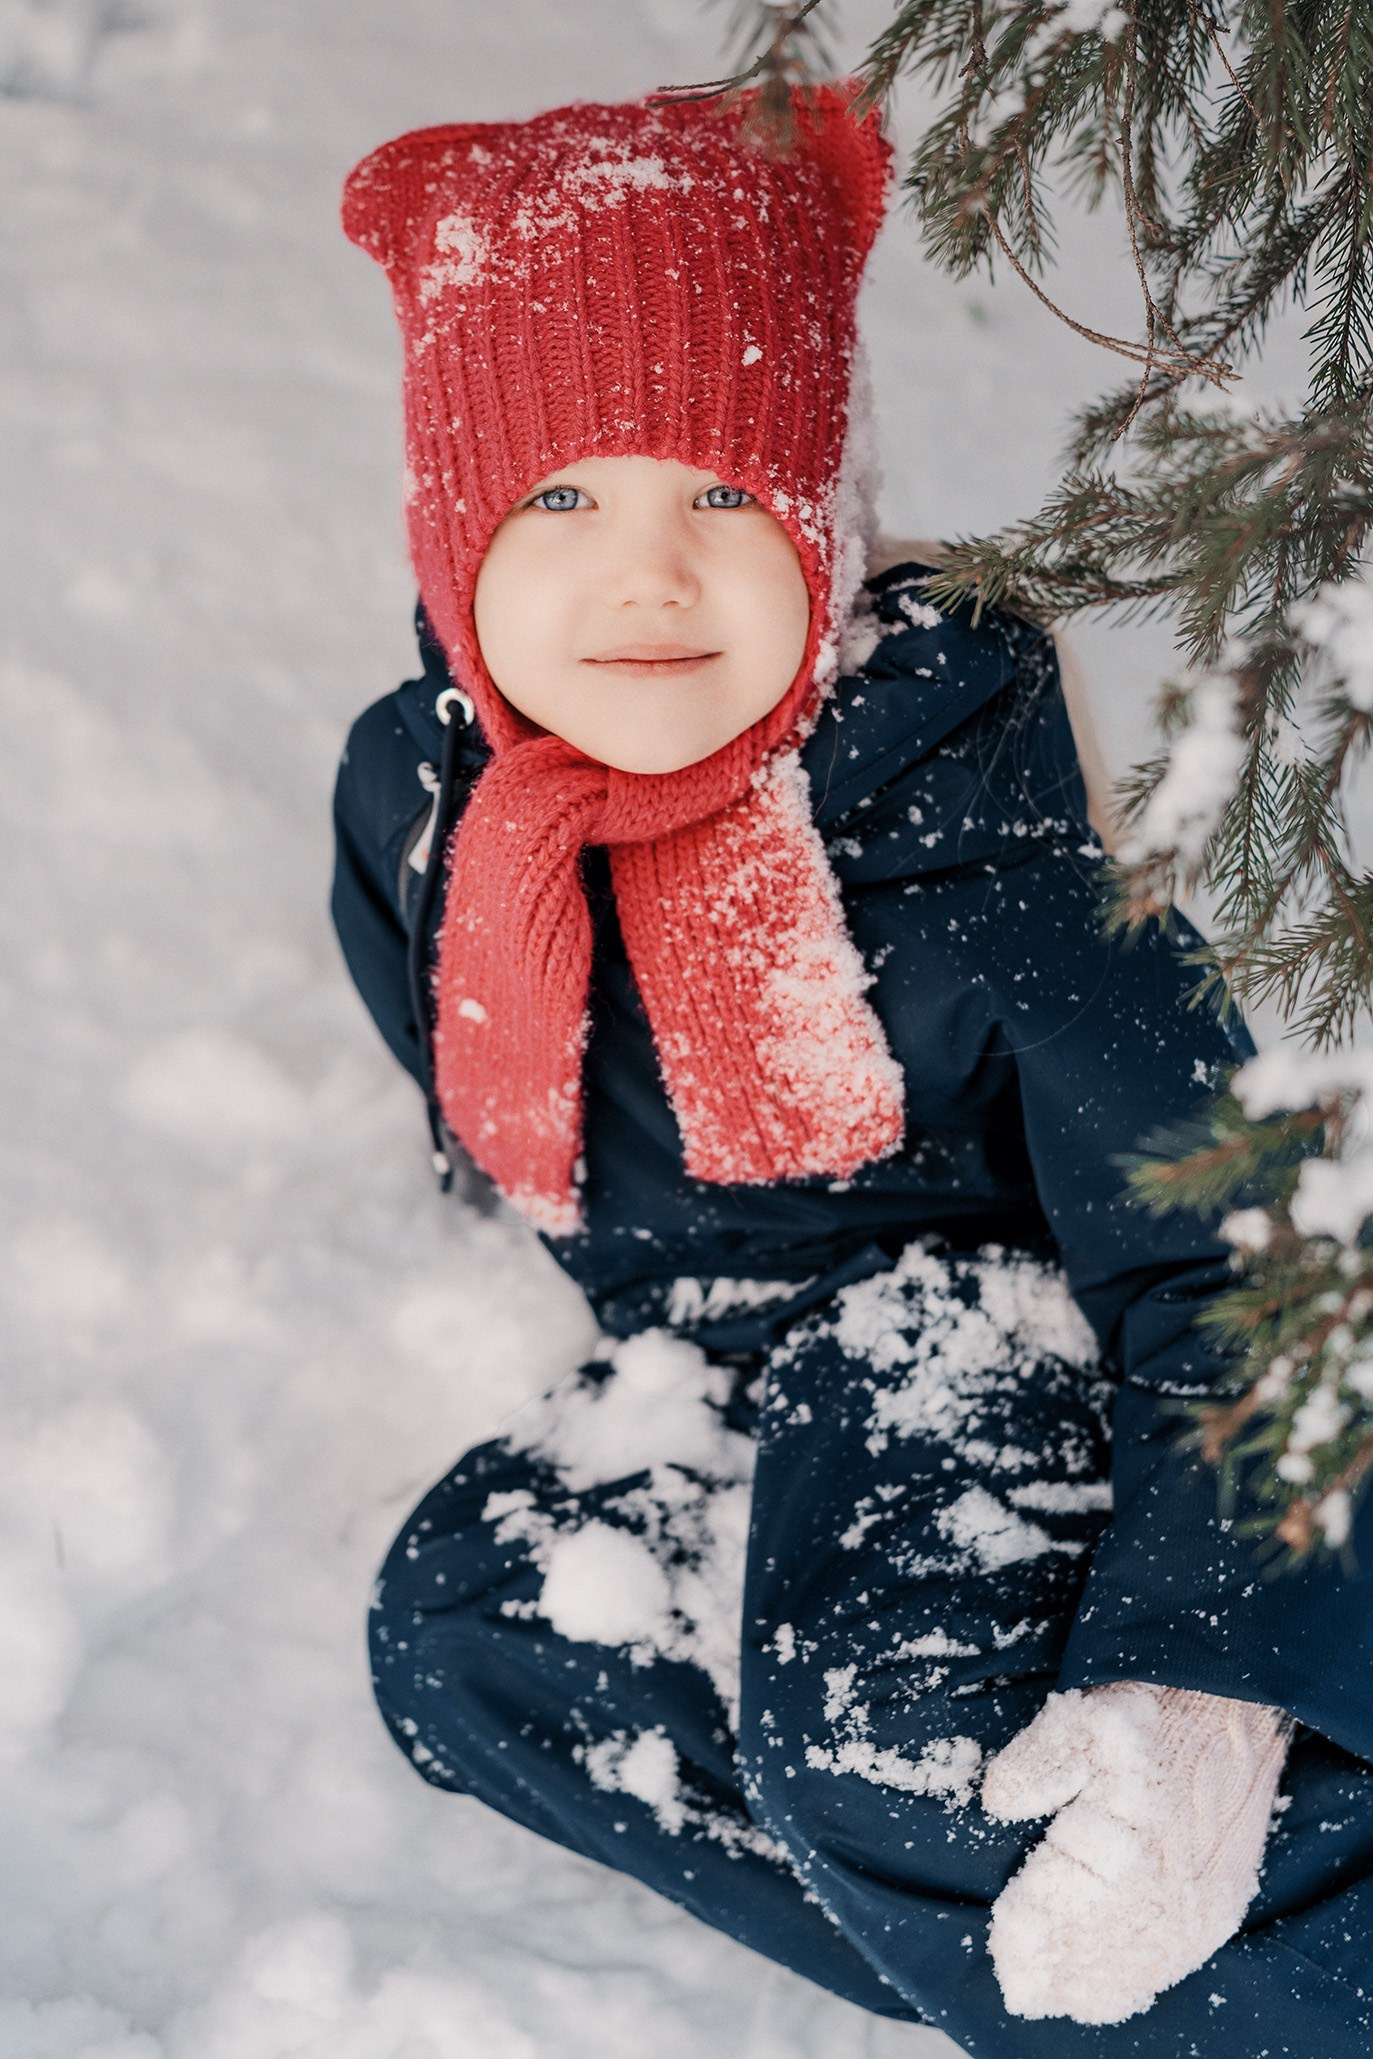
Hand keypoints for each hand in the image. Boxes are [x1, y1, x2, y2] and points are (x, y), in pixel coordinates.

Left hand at [980, 1680, 1288, 2024]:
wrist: (1232, 1707)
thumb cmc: (1151, 1711)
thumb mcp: (1082, 1718)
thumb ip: (1035, 1763)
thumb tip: (997, 1803)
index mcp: (1125, 1841)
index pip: (1061, 1909)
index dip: (1026, 1934)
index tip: (1002, 1946)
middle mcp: (1165, 1884)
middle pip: (1096, 1947)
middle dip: (1053, 1967)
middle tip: (1018, 1980)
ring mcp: (1198, 1901)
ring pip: (1134, 1965)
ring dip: (1090, 1983)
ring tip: (1053, 1993)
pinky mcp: (1220, 1905)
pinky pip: (1174, 1962)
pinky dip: (1137, 1981)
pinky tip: (1110, 1989)